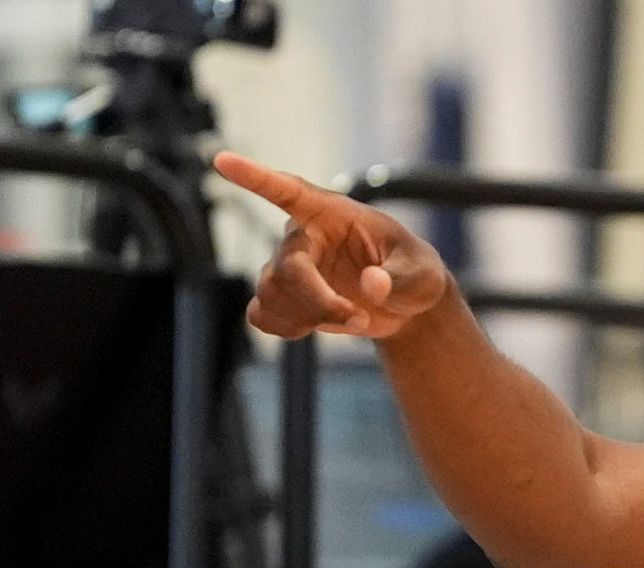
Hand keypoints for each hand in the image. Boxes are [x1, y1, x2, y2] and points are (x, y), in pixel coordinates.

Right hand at [212, 151, 449, 339]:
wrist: (404, 304)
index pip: (288, 190)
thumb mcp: (422, 273)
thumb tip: (370, 285)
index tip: (221, 160)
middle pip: (286, 267)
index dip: (256, 177)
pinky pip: (260, 316)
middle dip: (319, 300)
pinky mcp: (283, 298)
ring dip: (311, 317)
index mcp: (332, 213)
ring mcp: (287, 267)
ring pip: (271, 295)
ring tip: (355, 320)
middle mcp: (303, 236)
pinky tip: (314, 328)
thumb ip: (400, 279)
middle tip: (359, 319)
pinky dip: (286, 330)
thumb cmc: (413, 273)